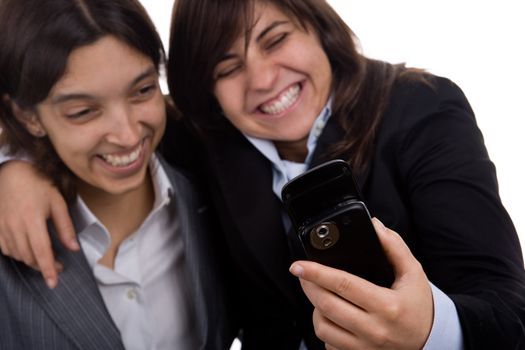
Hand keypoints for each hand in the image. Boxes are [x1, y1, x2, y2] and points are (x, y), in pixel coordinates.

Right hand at [0, 161, 78, 287]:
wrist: (12, 173)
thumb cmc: (38, 185)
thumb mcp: (58, 203)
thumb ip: (65, 227)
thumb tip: (73, 248)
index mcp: (33, 220)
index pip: (41, 252)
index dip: (47, 269)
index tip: (54, 282)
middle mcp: (15, 226)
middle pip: (29, 256)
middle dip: (43, 266)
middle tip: (57, 266)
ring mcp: (2, 227)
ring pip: (17, 254)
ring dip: (31, 260)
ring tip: (45, 258)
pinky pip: (5, 248)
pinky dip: (17, 253)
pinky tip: (27, 250)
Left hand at [290, 218, 432, 349]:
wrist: (431, 341)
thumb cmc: (419, 306)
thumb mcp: (413, 273)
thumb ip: (394, 247)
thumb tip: (374, 225)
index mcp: (387, 307)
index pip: (343, 285)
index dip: (316, 273)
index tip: (298, 265)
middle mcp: (375, 330)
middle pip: (326, 305)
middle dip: (309, 286)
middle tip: (303, 274)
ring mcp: (365, 348)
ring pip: (323, 327)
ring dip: (315, 308)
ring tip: (321, 295)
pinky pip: (329, 344)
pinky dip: (325, 328)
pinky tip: (331, 316)